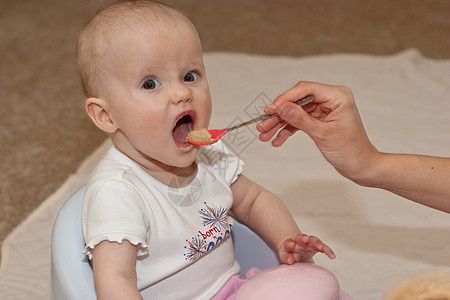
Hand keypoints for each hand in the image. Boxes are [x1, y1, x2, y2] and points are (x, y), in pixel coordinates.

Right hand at [257, 81, 379, 182]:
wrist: (361, 166)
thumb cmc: (351, 151)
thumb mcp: (323, 134)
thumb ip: (301, 119)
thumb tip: (282, 107)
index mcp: (337, 96)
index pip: (305, 89)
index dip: (285, 98)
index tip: (271, 109)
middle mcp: (330, 99)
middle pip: (297, 101)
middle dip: (279, 114)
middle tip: (263, 124)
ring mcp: (324, 110)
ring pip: (295, 112)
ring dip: (280, 124)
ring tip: (265, 134)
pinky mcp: (320, 120)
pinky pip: (299, 121)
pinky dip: (288, 130)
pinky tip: (277, 140)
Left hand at [279, 233, 335, 264]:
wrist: (293, 247)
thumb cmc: (288, 251)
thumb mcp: (284, 255)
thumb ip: (286, 257)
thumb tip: (290, 261)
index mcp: (290, 242)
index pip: (289, 242)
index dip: (290, 243)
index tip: (290, 244)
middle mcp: (300, 240)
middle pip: (302, 237)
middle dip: (303, 238)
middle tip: (305, 238)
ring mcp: (308, 242)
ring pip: (313, 240)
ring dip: (317, 243)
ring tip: (321, 247)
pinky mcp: (315, 246)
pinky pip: (323, 247)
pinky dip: (327, 250)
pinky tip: (332, 256)